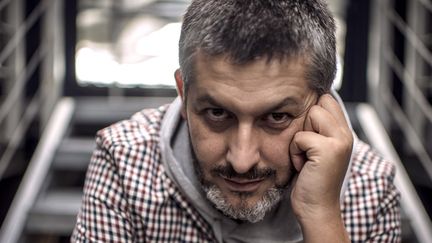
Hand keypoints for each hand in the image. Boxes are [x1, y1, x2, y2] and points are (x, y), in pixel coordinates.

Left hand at [289, 94, 352, 240]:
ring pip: (311, 114)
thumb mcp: (316, 149)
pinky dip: (295, 152)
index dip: (312, 113)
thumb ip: (318, 128)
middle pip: (319, 103)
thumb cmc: (311, 179)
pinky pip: (300, 137)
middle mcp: (346, 134)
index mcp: (344, 133)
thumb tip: (307, 104)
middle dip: (306, 123)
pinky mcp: (328, 149)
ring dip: (300, 138)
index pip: (328, 99)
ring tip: (306, 157)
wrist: (316, 208)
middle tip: (308, 149)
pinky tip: (304, 166)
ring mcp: (340, 141)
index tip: (309, 136)